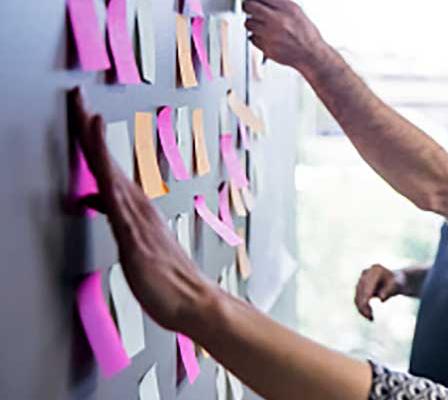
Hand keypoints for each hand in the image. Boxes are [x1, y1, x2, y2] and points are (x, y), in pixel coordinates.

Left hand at [69, 88, 216, 334]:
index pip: (107, 165)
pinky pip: (116, 201)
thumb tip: (89, 195)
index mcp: (136, 207)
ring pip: (110, 173)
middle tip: (76, 95)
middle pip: (106, 160)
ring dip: (95, 143)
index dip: (92, 137)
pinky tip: (100, 165)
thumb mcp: (132, 243)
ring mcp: (137, 219)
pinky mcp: (134, 236)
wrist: (195, 301)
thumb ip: (112, 215)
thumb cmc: (166, 279)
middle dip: (88, 127)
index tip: (82, 110)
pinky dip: (108, 178)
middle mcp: (137, 205)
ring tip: (84, 113)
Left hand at [242, 0, 330, 72]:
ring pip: (248, 23)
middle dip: (248, 7)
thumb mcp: (296, 11)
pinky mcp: (267, 47)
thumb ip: (279, 4)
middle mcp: (278, 20)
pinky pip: (252, 38)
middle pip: (249, 6)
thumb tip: (262, 1)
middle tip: (250, 9)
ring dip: (253, 24)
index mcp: (287, 8)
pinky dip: (257, 38)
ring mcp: (271, 34)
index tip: (253, 1)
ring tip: (262, 26)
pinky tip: (267, 38)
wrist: (311, 54)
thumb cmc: (305, 34)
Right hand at [353, 264, 401, 320]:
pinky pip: (357, 299)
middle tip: (371, 318)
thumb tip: (381, 299)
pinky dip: (362, 308)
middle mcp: (366, 273)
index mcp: (376, 271)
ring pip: (357, 297)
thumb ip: (389, 291)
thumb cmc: (398, 284)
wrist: (397, 280)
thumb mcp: (397, 287)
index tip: (369, 313)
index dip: (365, 300)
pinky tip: (368, 315)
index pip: (367, 287)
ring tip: (371, 318)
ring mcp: (361, 279)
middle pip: (360, 292)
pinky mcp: (359, 286)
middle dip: (363, 307)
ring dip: (362, 309)